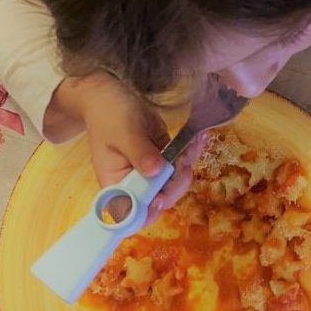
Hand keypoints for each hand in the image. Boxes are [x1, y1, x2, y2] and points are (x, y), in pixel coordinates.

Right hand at [47, 71, 196, 224]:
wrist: (111, 95)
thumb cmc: (110, 114)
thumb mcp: (125, 133)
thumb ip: (140, 153)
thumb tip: (156, 172)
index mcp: (115, 185)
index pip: (131, 215)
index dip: (149, 211)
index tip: (162, 196)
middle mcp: (132, 185)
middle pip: (160, 201)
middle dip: (176, 182)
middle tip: (182, 160)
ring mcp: (148, 173)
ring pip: (174, 183)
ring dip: (186, 164)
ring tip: (194, 142)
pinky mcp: (161, 160)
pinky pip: (179, 164)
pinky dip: (190, 152)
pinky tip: (199, 138)